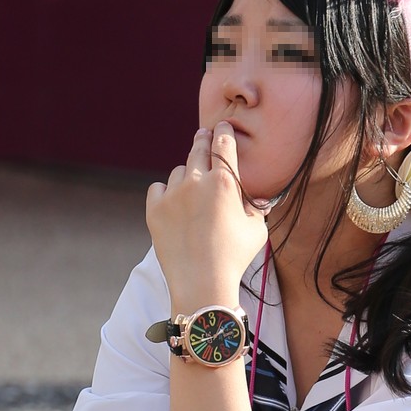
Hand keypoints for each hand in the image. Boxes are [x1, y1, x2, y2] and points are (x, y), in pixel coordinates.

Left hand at [146, 123, 265, 310]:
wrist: (202, 284)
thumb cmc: (234, 258)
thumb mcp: (257, 229)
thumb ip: (254, 206)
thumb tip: (256, 198)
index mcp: (225, 181)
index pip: (224, 143)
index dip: (223, 131)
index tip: (222, 126)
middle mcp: (197, 181)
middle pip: (199, 148)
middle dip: (203, 139)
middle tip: (204, 136)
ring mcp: (173, 194)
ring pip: (179, 171)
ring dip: (187, 175)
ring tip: (193, 190)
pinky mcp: (154, 210)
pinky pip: (158, 188)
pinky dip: (165, 192)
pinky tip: (173, 203)